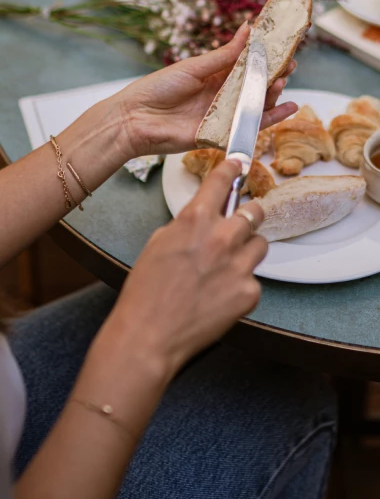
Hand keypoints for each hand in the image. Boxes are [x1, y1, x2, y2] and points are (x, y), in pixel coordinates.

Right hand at [109, 159, 266, 379]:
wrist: (149, 335)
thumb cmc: (145, 292)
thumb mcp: (158, 244)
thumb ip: (185, 226)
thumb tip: (200, 221)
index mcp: (195, 220)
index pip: (222, 181)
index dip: (232, 169)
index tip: (239, 164)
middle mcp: (222, 237)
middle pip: (254, 211)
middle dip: (247, 216)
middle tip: (238, 226)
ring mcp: (239, 266)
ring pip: (260, 244)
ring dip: (248, 250)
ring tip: (228, 267)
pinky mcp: (249, 293)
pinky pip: (254, 280)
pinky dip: (241, 286)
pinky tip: (221, 297)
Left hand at [118, 23, 297, 158]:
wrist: (136, 120)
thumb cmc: (158, 88)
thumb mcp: (194, 66)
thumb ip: (225, 54)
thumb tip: (249, 28)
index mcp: (215, 75)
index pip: (246, 63)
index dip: (265, 54)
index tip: (284, 42)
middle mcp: (223, 95)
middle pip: (256, 84)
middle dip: (275, 73)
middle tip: (290, 62)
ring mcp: (224, 115)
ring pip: (257, 104)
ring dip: (273, 93)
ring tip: (283, 81)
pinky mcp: (223, 134)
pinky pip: (252, 127)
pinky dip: (273, 118)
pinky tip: (290, 109)